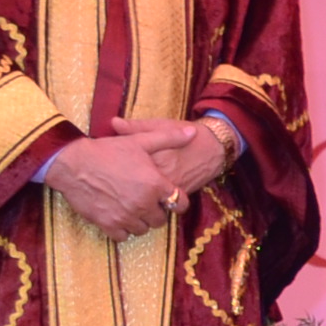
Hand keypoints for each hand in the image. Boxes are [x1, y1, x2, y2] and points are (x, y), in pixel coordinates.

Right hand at [41, 125, 194, 238]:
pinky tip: (118, 216)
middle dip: (156, 212)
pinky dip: (122, 230)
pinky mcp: (107, 223)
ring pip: (142, 229)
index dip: (176, 202)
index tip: (168, 199)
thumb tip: (193, 132)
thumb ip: (169, 138)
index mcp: (155, 184)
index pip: (179, 204)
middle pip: (160, 220)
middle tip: (146, 202)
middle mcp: (143, 203)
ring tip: (132, 208)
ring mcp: (125, 216)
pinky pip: (123, 236)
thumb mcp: (139, 141)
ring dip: (140, 221)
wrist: (72, 163)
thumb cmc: (107, 151)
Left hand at [112, 111, 231, 204]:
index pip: (125, 168)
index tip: (110, 169)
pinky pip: (160, 202)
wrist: (216, 147)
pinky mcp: (179, 195)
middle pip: (133, 188)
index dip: (114, 170)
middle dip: (123, 189)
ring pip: (146, 199)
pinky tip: (145, 198)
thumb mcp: (161, 125)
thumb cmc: (187, 133)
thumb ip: (136, 127)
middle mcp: (162, 175)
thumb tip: (113, 122)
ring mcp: (171, 188)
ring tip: (128, 194)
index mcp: (153, 156)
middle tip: (115, 185)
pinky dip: (150, 203)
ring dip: (135, 200)